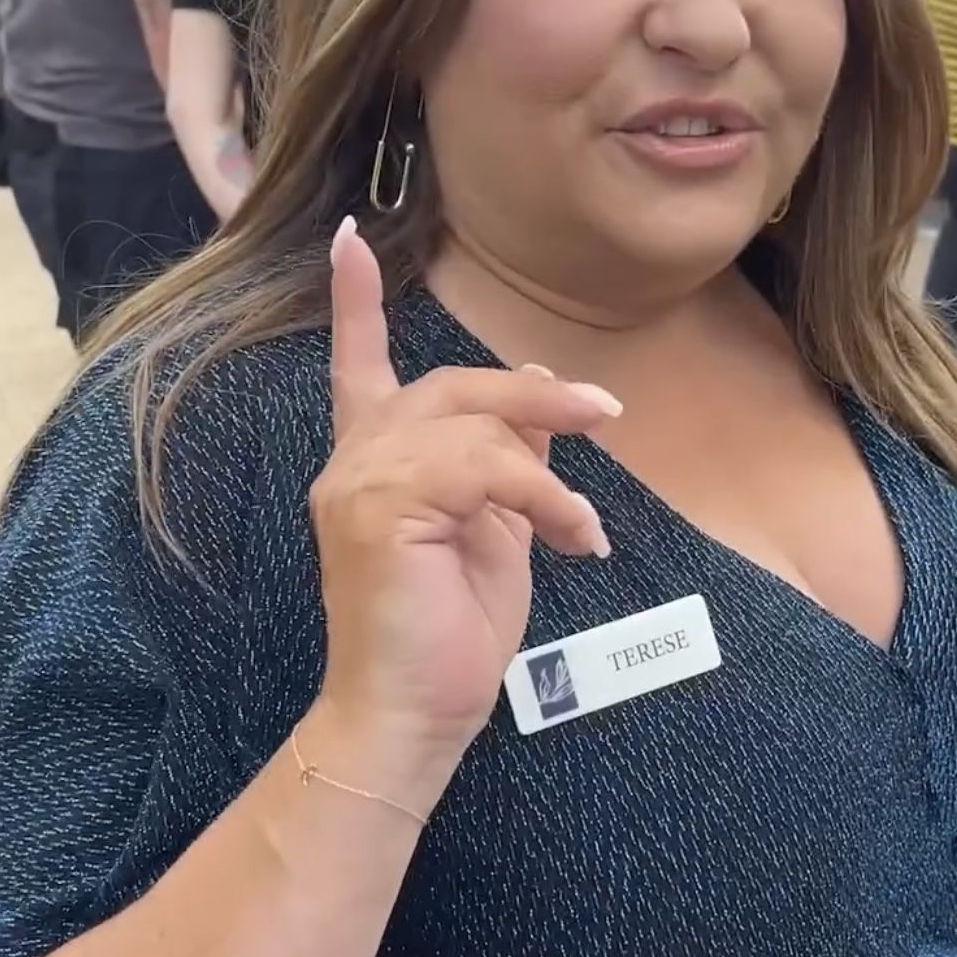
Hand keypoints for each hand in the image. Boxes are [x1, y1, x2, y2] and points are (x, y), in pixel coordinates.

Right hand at [310, 223, 621, 770]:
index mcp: (372, 466)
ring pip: (472, 421)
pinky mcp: (381, 508)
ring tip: (588, 519)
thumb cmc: (447, 639)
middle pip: (448, 385)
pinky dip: (544, 498)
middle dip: (532, 392)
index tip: (351, 239)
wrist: (409, 717)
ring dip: (550, 453)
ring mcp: (359, 482)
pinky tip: (575, 540)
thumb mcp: (495, 534)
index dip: (356, 305)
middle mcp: (353, 463)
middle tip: (604, 413)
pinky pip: (484, 468)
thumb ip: (507, 463)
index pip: (358, 368)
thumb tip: (542, 393)